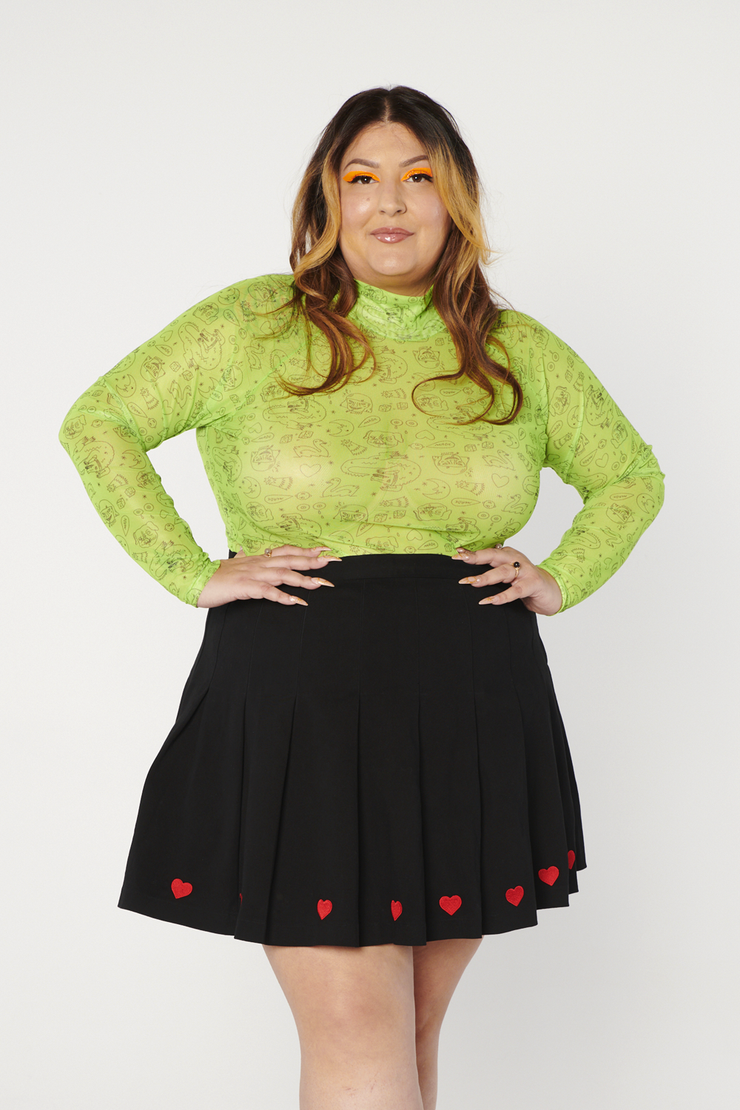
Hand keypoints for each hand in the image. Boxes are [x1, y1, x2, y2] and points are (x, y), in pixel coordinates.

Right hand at [196, 545, 340, 607]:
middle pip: (291, 559)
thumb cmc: (214, 575)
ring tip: (321, 584)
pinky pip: (268, 592)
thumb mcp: (232, 564)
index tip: (326, 550)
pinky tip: (296, 601)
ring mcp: (253, 575)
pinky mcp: (246, 587)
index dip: (306, 550)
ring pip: (283, 574)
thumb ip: (242, 559)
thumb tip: (244, 551)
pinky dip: (284, 596)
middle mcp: (259, 564)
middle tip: (334, 562)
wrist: (195, 579)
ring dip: (304, 579)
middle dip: (314, 561)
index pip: (287, 551)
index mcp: (258, 559)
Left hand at [451, 545, 562, 615]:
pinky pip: (515, 591)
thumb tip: (466, 576)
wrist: (552, 591)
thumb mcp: (507, 575)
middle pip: (493, 556)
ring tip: (472, 583)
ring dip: (487, 577)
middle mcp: (515, 559)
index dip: (471, 552)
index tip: (455, 554)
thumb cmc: (525, 582)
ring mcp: (525, 571)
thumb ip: (492, 572)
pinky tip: (490, 600)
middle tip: (460, 560)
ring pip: (503, 572)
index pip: (487, 552)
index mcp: (507, 555)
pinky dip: (502, 596)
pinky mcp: (533, 584)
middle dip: (476, 558)